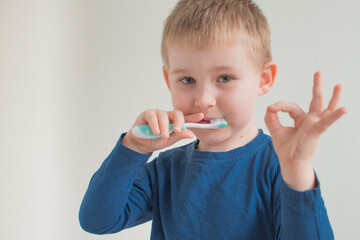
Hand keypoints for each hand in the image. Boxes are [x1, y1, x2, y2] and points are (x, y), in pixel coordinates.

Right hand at [122, 109, 203, 153]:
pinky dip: (155, 124)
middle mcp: (167, 116)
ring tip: (163, 136)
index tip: (202, 116)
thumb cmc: (154, 141)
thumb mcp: (168, 141)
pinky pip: (153, 116)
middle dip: (179, 122)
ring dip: (164, 127)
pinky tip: (155, 132)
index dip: (193, 117)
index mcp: (174, 122)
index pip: (186, 118)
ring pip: (164, 116)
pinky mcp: (147, 113)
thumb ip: (178, 136)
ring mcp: (157, 113)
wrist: (140, 144)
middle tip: (178, 130)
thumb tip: (191, 134)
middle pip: (177, 113)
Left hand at [264, 72, 346, 190]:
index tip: (272, 109)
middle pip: (315, 100)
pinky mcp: (316, 132)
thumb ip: (271, 117)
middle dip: (317, 86)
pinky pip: (326, 122)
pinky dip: (335, 115)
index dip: (280, 106)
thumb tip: (270, 107)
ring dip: (332, 97)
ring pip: (325, 108)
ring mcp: (315, 125)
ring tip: (338, 85)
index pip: (290, 106)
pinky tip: (344, 109)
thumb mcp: (275, 129)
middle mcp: (310, 120)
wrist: (289, 162)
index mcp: (300, 119)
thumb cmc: (285, 148)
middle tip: (318, 72)